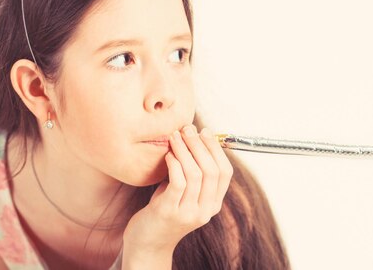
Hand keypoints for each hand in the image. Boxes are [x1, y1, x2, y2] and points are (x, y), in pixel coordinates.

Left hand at [121, 124, 233, 254]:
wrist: (147, 244)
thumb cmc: (164, 211)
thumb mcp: (184, 193)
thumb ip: (192, 172)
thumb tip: (194, 138)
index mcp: (213, 204)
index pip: (225, 172)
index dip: (216, 149)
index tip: (205, 132)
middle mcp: (204, 210)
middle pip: (211, 170)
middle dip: (200, 145)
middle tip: (187, 129)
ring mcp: (188, 213)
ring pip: (195, 174)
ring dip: (185, 150)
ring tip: (175, 137)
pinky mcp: (169, 212)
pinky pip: (178, 182)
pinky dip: (174, 164)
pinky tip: (168, 155)